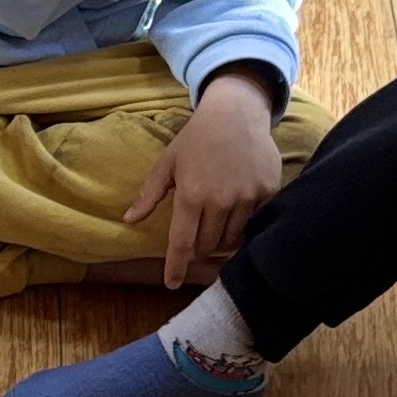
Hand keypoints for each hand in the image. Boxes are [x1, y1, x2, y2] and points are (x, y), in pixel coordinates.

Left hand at [125, 67, 283, 287]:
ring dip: (222, 236)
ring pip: (232, 238)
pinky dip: (244, 223)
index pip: (182, 243)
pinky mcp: (268, 191)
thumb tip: (129, 221)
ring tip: (218, 218)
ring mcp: (246, 197)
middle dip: (199, 247)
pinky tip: (238, 209)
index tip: (171, 283)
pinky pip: (254, 222)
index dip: (176, 267)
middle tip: (198, 234)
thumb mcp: (168, 162)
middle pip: (208, 246)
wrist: (237, 112)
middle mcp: (220, 201)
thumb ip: (149, 194)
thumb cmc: (197, 137)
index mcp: (191, 195)